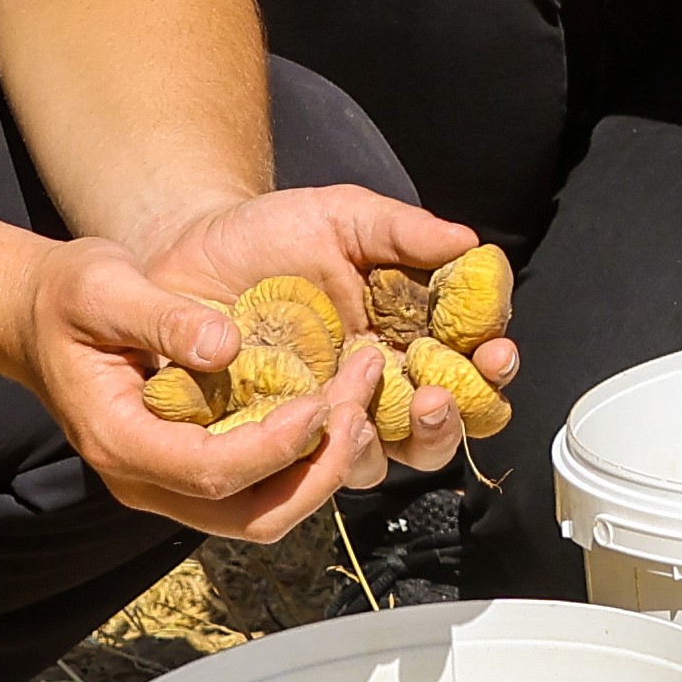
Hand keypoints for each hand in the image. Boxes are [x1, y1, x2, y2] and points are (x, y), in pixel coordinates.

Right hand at [11, 236, 379, 545]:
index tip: (322, 402)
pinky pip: (260, 486)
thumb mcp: (102, 286)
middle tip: (360, 409)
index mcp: (120, 442)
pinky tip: (336, 405)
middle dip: (317, 472)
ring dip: (320, 468)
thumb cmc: (66, 298)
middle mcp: (147, 479)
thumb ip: (161, 317)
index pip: (212, 472)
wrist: (37, 317)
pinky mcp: (193, 466)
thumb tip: (225, 345)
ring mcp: (170, 481)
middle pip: (251, 516)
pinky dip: (305, 458)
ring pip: (263, 511)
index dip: (275, 446)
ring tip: (360, 402)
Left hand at [135, 184, 514, 474]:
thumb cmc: (272, 233)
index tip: (493, 352)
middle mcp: (387, 386)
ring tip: (364, 413)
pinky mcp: (283, 438)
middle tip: (434, 396)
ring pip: (385, 461)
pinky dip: (325, 451)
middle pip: (444, 430)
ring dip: (383, 442)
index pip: (475, 368)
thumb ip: (403, 231)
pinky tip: (319, 419)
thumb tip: (470, 243)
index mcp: (416, 335)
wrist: (188, 252)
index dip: (493, 368)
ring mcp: (335, 416)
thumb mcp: (342, 217)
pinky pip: (315, 464)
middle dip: (451, 419)